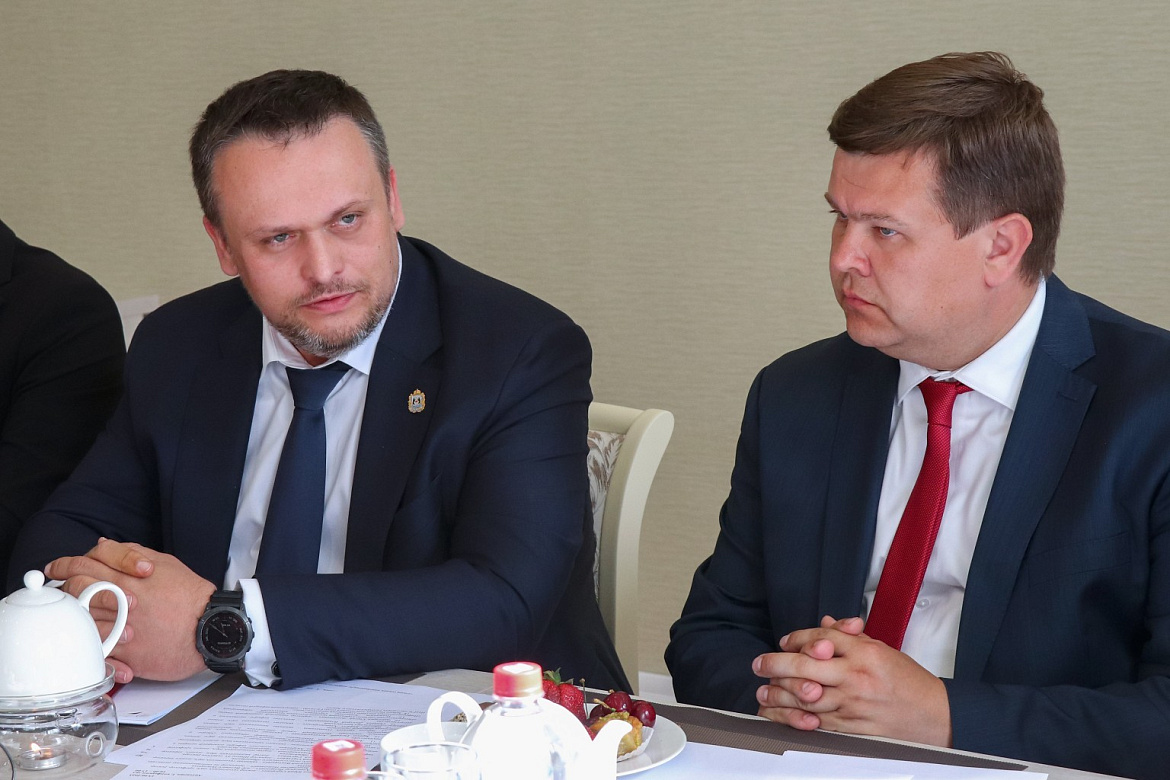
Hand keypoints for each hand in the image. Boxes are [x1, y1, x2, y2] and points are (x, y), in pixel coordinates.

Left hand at [47, 540, 214, 682]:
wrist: (211, 626)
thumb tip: (103, 546)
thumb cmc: (191, 596)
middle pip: (76, 587)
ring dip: (73, 617)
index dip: (63, 564)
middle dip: (62, 586)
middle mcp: (121, 597)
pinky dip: (90, 647)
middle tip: (58, 590)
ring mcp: (121, 625)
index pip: (84, 562)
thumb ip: (131, 553)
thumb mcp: (165, 563)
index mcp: (128, 575)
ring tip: (73, 617)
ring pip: (80, 619)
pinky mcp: (126, 651)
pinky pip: (97, 650)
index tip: (54, 569)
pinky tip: (89, 644)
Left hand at [752, 616, 951, 745]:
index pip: (821, 637)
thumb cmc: (909, 682)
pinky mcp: (853, 727)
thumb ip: (849, 637)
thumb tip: (823, 623)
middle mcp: (856, 676)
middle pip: (805, 665)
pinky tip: (781, 714)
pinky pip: (817, 722)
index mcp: (865, 652)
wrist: (937, 717)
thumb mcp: (882, 650)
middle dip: (776, 663)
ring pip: (806, 696)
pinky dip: (795, 718)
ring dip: (779, 693)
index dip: (797, 638)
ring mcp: (853, 704)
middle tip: (759, 664)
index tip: (784, 642)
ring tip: (763, 691)